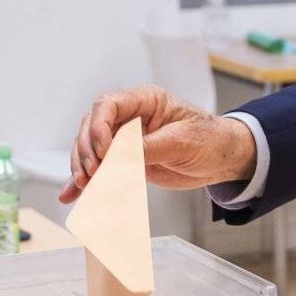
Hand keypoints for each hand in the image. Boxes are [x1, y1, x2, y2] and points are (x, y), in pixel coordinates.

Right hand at [61, 84, 255, 202]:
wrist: (222, 159)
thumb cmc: (209, 140)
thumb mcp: (182, 141)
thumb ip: (149, 147)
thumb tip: (118, 157)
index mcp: (145, 101)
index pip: (108, 104)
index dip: (98, 127)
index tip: (102, 152)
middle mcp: (130, 117)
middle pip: (92, 125)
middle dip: (86, 149)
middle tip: (92, 172)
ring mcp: (125, 138)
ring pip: (90, 147)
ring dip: (82, 165)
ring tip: (83, 184)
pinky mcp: (126, 160)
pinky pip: (101, 168)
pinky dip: (86, 182)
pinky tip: (72, 195)